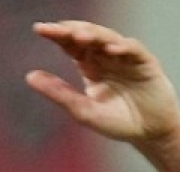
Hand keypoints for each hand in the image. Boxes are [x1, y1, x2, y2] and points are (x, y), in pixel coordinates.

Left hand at [26, 21, 179, 144]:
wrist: (149, 134)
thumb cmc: (117, 122)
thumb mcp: (83, 110)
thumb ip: (58, 93)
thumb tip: (29, 76)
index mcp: (90, 66)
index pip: (72, 45)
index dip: (57, 35)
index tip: (39, 29)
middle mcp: (108, 57)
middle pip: (88, 36)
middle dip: (72, 30)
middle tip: (54, 28)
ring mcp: (127, 58)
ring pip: (109, 38)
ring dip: (95, 35)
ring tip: (78, 36)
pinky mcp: (146, 63)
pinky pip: (134, 50)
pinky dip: (123, 47)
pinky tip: (110, 49)